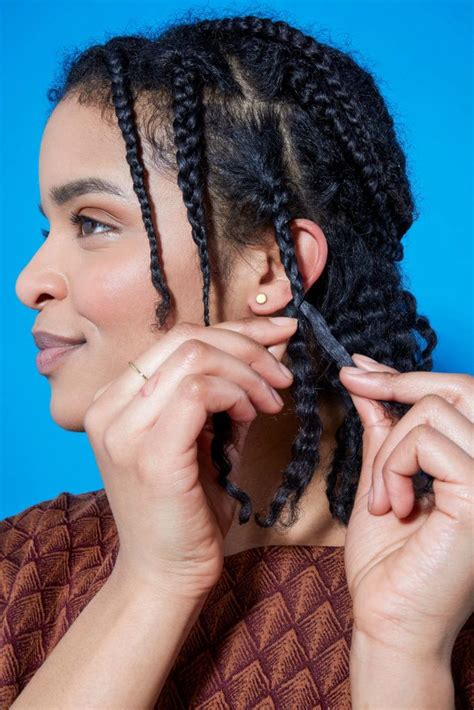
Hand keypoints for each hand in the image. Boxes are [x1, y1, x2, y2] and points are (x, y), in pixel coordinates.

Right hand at [83, 316, 296, 599]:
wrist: (167, 574)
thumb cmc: (190, 508)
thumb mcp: (209, 437)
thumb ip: (229, 392)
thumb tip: (269, 345)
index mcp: (117, 398)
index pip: (178, 338)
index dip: (236, 330)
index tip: (279, 335)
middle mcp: (109, 407)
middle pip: (186, 338)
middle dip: (247, 347)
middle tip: (281, 376)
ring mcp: (122, 429)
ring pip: (194, 357)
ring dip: (246, 373)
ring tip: (268, 404)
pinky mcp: (148, 453)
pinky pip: (196, 392)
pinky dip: (234, 395)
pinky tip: (250, 417)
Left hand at [339, 355, 472, 661]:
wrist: (390, 619)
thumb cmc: (388, 561)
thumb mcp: (382, 478)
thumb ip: (383, 430)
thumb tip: (366, 381)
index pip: (458, 394)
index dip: (403, 375)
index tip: (358, 368)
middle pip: (459, 388)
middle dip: (398, 385)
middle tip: (357, 387)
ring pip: (433, 412)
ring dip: (390, 451)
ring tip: (383, 496)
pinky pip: (427, 442)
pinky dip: (394, 467)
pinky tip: (393, 506)